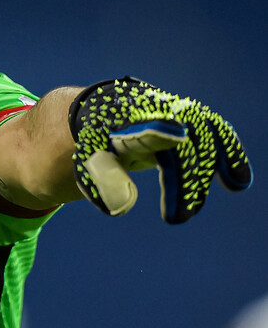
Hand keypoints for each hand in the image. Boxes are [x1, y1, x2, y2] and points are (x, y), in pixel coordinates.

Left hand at [68, 77, 250, 222]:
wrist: (103, 112)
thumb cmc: (96, 143)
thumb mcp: (89, 163)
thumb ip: (104, 182)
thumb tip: (123, 208)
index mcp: (120, 119)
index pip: (142, 126)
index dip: (158, 131)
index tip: (175, 137)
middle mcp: (151, 109)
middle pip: (180, 143)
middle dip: (183, 182)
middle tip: (176, 218)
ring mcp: (174, 109)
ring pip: (202, 139)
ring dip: (204, 175)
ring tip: (193, 209)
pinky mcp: (191, 116)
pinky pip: (216, 132)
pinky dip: (230, 154)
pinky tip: (238, 183)